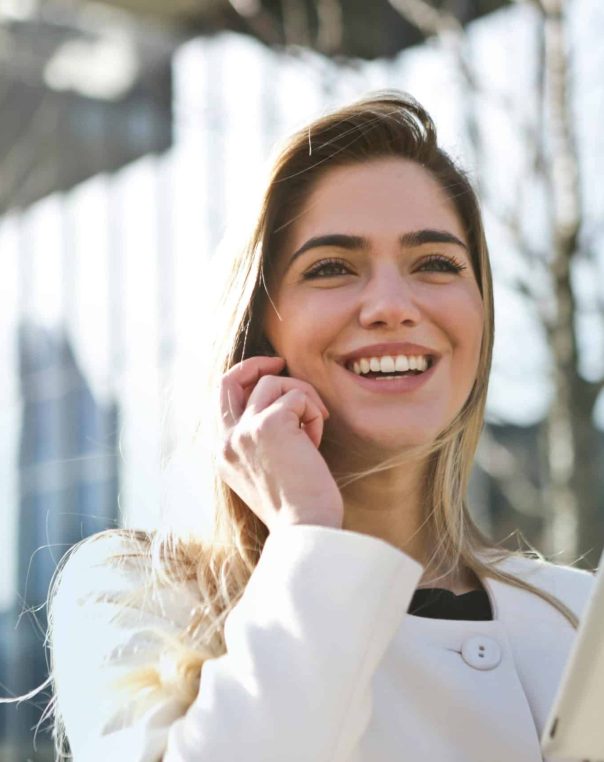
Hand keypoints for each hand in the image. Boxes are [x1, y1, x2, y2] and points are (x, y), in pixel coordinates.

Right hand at [218, 356, 343, 531]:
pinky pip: (298, 396)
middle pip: (230, 379)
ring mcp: (244, 431)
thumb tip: (278, 405)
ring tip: (314, 429)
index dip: (244, 380)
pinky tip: (316, 442)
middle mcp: (226, 440)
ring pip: (274, 384)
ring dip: (303, 399)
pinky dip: (314, 413)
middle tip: (281, 362)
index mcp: (223, 454)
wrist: (306, 529)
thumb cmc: (297, 507)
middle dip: (256, 364)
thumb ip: (259, 441)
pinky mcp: (269, 424)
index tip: (269, 375)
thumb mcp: (266, 472)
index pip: (222, 400)